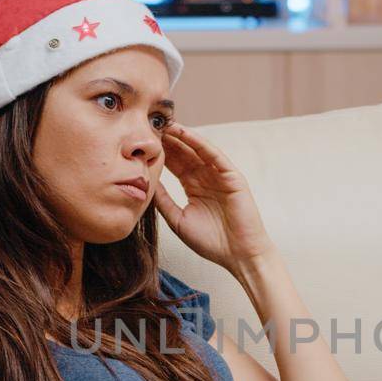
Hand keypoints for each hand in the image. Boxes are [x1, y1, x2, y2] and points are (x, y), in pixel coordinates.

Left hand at [156, 123, 275, 270]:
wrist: (238, 256)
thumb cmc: (211, 242)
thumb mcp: (178, 220)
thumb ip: (163, 201)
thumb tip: (146, 183)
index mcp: (194, 187)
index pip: (175, 165)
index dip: (161, 153)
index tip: (143, 142)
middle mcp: (206, 178)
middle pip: (184, 153)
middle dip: (168, 140)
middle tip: (150, 125)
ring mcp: (220, 176)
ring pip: (198, 150)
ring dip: (182, 136)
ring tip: (165, 124)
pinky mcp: (232, 177)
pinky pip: (214, 156)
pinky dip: (200, 143)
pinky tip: (185, 133)